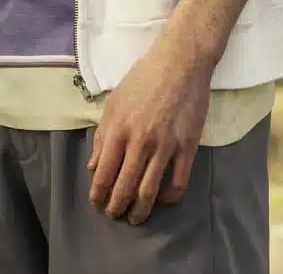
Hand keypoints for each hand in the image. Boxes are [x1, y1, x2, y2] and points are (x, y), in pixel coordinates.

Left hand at [86, 37, 212, 224]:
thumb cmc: (142, 80)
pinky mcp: (188, 147)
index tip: (97, 203)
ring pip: (150, 190)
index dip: (99, 193)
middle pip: (126, 187)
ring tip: (135, 218)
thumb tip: (94, 165)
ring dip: (141, 210)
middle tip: (114, 215)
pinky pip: (178, 183)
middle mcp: (140, 142)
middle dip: (117, 206)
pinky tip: (161, 201)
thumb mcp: (113, 103)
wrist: (180, 64)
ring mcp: (166, 146)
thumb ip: (103, 136)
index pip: (104, 173)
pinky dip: (168, 198)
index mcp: (118, 130)